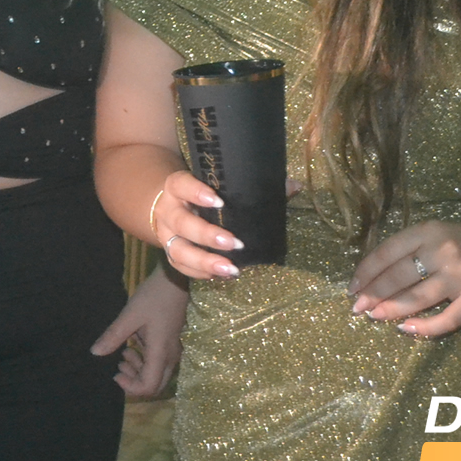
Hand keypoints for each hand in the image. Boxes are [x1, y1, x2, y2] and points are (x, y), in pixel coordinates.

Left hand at [91, 265, 187, 397]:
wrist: (175, 280)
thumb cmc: (153, 296)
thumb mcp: (130, 315)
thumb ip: (113, 336)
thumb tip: (95, 353)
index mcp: (161, 353)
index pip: (149, 386)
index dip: (130, 387)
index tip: (115, 373)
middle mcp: (170, 357)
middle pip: (155, 386)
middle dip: (134, 382)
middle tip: (118, 368)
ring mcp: (173, 351)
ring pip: (157, 375)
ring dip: (138, 370)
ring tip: (123, 354)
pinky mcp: (171, 343)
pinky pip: (158, 363)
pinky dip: (144, 361)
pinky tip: (132, 346)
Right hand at [154, 173, 304, 279]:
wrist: (169, 203)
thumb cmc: (202, 191)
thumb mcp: (218, 184)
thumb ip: (252, 185)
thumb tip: (294, 185)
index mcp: (177, 186)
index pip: (182, 185)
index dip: (197, 192)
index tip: (219, 200)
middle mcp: (167, 210)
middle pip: (182, 223)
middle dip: (207, 235)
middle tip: (235, 243)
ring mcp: (166, 234)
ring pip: (178, 250)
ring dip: (204, 262)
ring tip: (231, 270)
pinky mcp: (169, 252)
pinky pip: (180, 267)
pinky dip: (201, 273)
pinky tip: (222, 276)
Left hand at [347, 202, 460, 337]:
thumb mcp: (432, 233)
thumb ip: (406, 250)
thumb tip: (370, 278)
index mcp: (427, 232)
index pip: (387, 253)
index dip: (365, 272)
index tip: (352, 288)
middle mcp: (443, 252)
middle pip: (399, 277)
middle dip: (373, 294)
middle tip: (357, 307)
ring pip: (418, 298)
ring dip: (391, 309)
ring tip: (374, 316)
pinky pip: (448, 319)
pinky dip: (425, 327)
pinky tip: (406, 328)